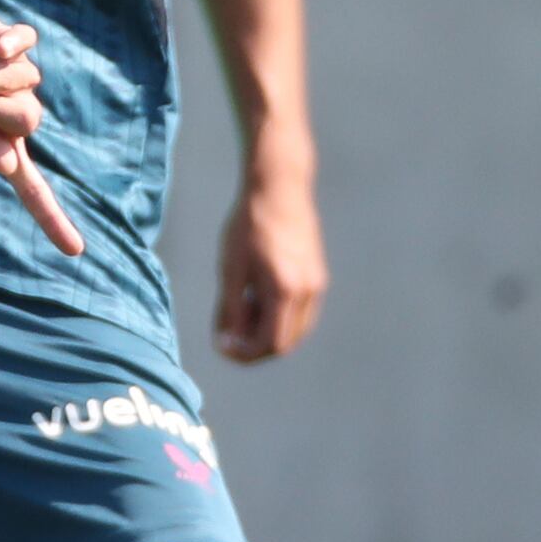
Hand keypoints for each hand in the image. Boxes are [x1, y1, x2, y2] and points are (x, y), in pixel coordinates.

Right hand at [0, 0, 81, 255]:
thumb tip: (10, 164)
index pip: (30, 187)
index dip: (52, 218)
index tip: (75, 251)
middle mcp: (17, 111)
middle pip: (28, 121)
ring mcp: (21, 75)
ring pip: (24, 84)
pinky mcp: (17, 42)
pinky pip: (23, 47)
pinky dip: (8, 47)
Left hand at [214, 169, 327, 363]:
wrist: (279, 187)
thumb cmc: (249, 224)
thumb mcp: (231, 268)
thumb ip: (230, 309)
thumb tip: (227, 342)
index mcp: (284, 290)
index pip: (270, 343)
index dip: (244, 354)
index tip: (223, 347)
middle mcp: (307, 292)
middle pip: (285, 342)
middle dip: (255, 346)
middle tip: (229, 332)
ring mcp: (316, 284)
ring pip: (294, 329)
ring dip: (267, 331)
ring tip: (241, 308)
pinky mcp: (317, 276)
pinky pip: (299, 312)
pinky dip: (278, 316)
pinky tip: (256, 296)